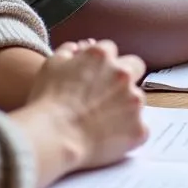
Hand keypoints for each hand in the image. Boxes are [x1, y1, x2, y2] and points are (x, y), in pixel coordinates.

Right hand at [23, 39, 148, 173]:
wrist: (53, 137)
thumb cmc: (47, 101)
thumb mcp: (51, 65)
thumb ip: (68, 51)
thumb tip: (77, 48)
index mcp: (102, 55)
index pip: (110, 50)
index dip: (101, 64)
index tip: (93, 76)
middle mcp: (123, 74)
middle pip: (135, 66)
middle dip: (126, 75)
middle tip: (108, 93)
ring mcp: (134, 101)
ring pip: (136, 99)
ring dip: (125, 105)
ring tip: (102, 122)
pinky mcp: (138, 129)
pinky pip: (139, 129)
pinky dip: (128, 133)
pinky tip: (109, 139)